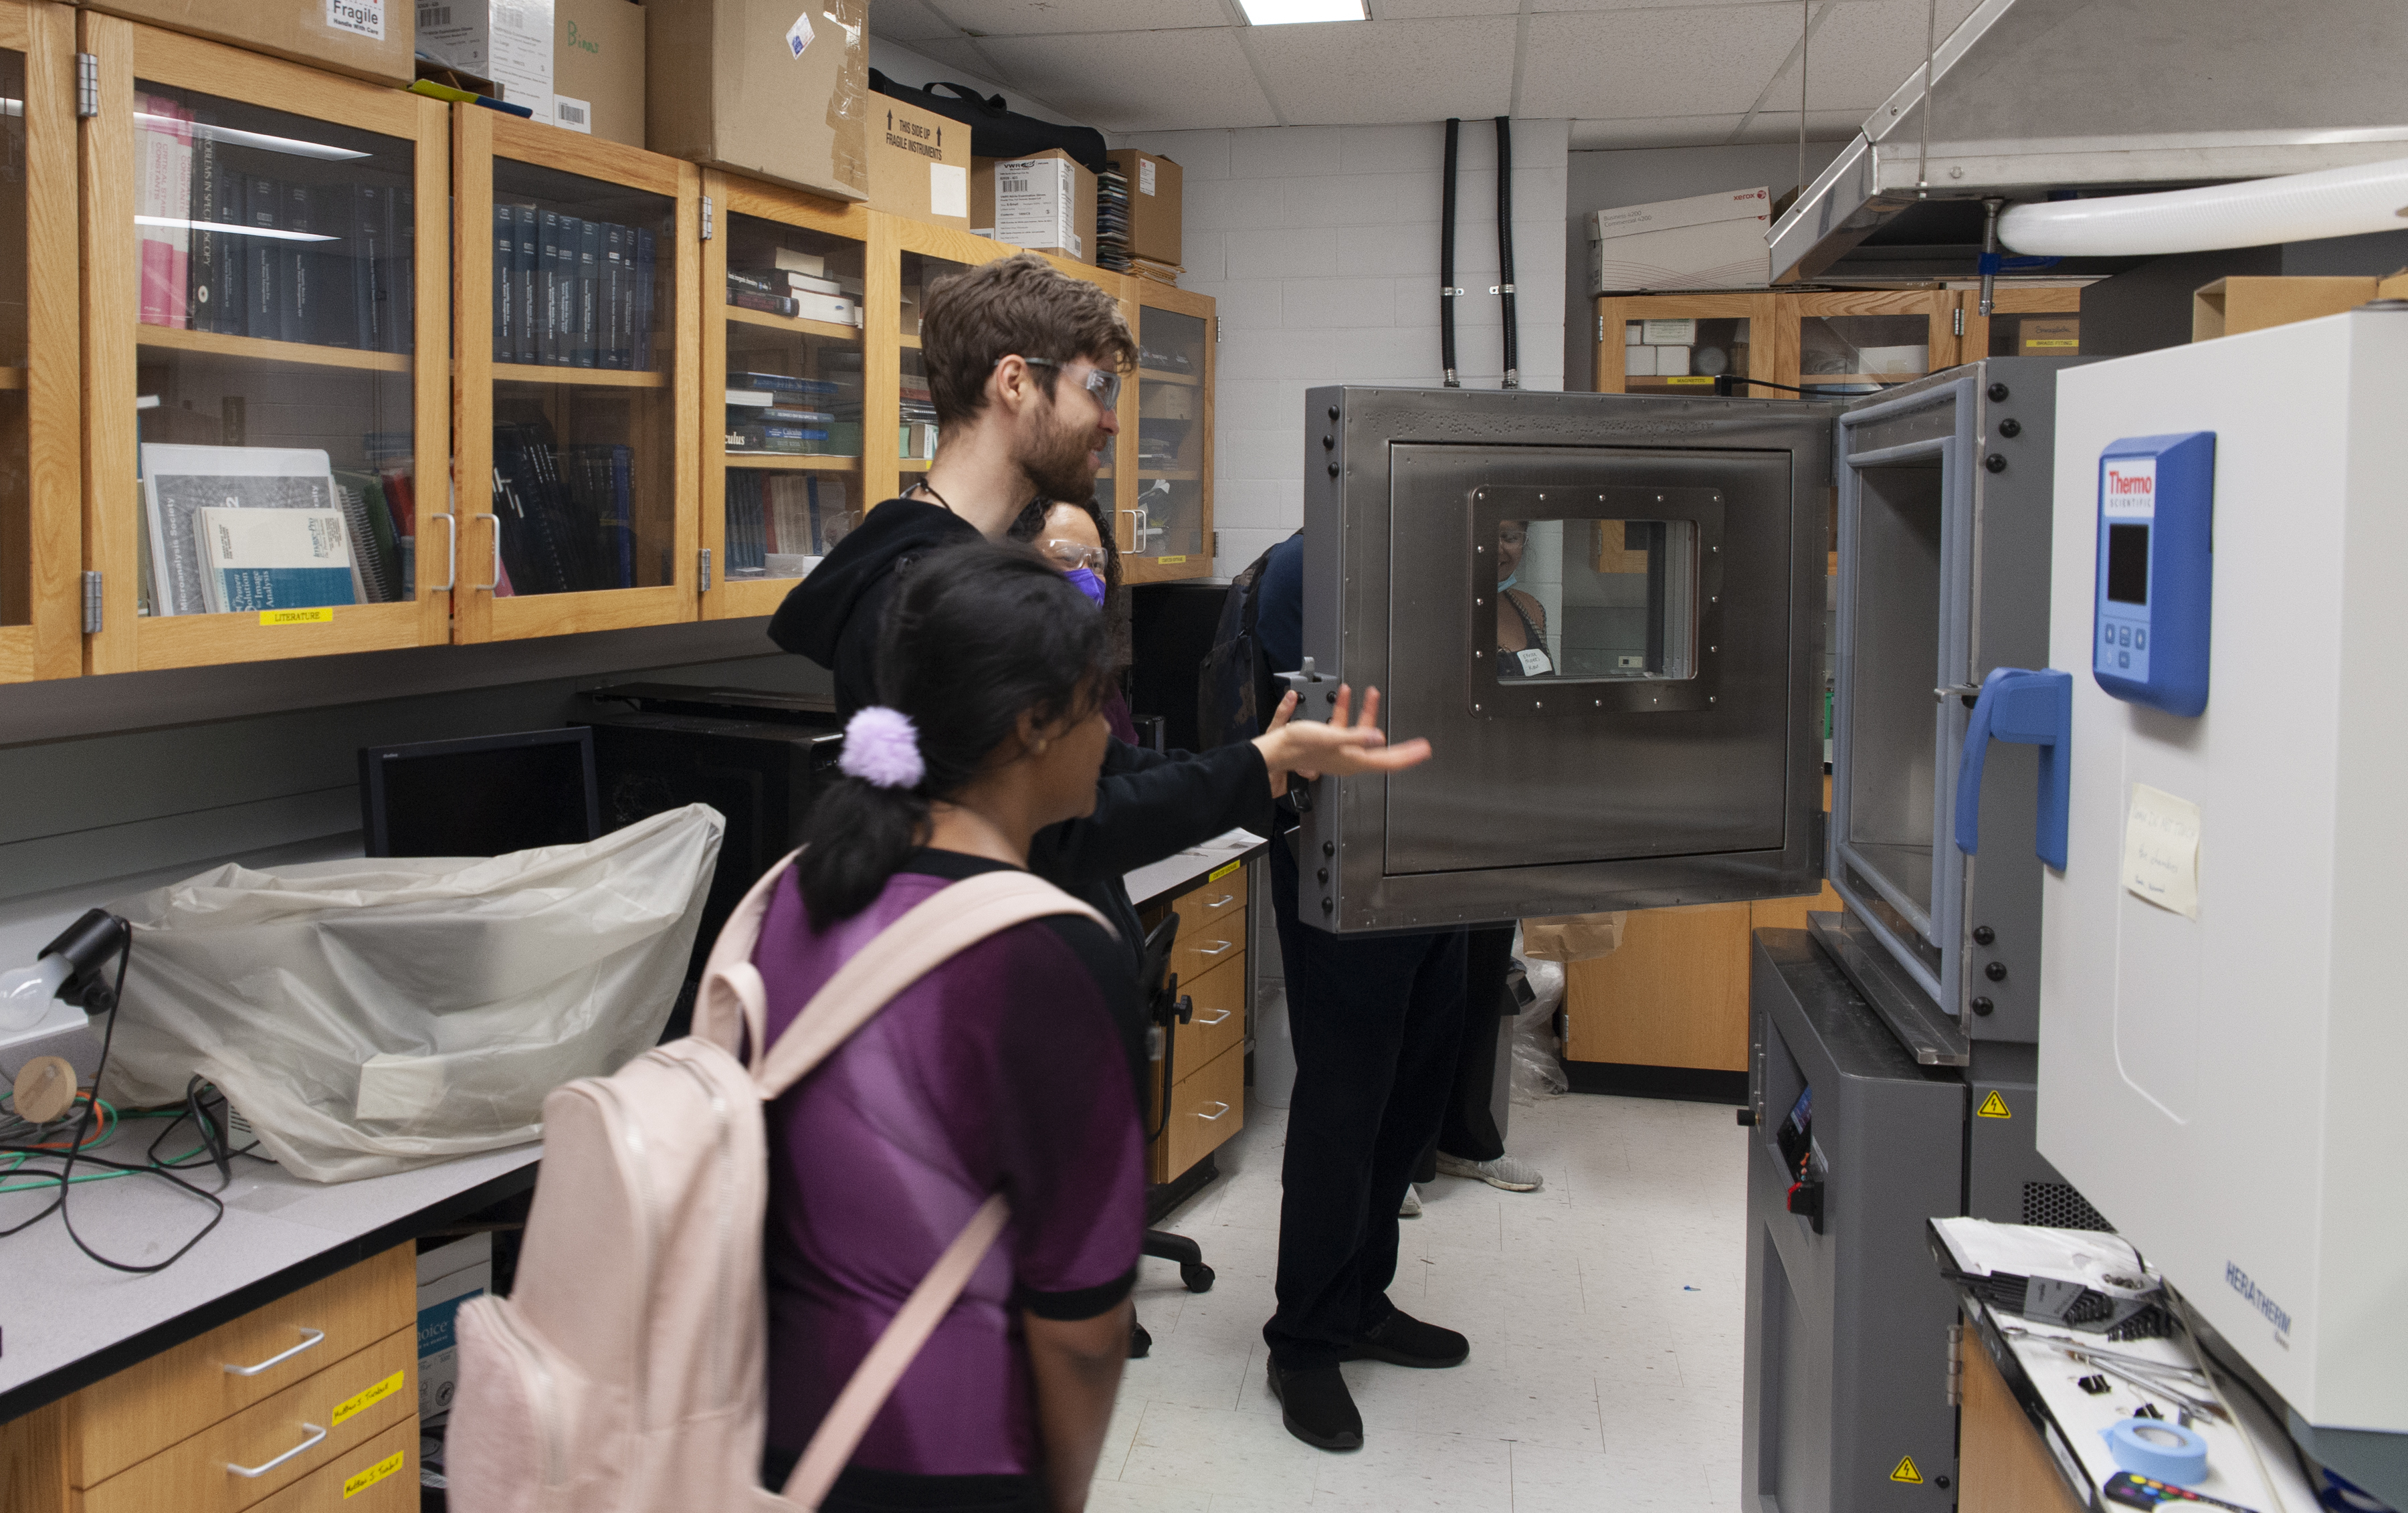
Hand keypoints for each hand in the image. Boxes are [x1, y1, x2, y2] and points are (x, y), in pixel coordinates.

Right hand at [1254, 683, 1432, 796]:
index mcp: (1353, 760)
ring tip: (1370, 693)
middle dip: (1400, 741)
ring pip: (1363, 733)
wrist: (1276, 749)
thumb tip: (1378, 738)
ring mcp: (1340, 751)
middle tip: (1417, 741)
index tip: (1423, 750)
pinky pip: (1346, 727)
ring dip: (1367, 711)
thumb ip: (1355, 736)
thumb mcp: (1330, 737)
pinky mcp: (1329, 743)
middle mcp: (1349, 758)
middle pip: (1381, 750)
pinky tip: (1343, 696)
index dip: (1408, 756)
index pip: (1388, 760)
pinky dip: (1347, 710)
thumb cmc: (1298, 747)